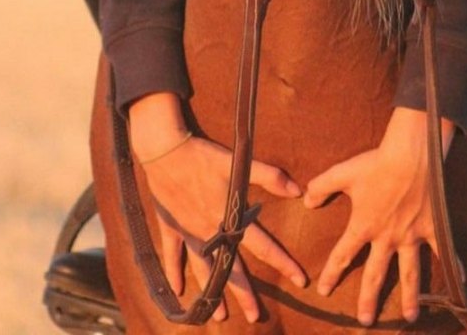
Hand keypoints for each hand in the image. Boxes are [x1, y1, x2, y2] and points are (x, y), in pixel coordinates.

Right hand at [129, 93, 305, 322]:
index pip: (264, 247)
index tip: (301, 282)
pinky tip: (177, 291)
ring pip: (203, 270)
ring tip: (219, 315)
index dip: (284, 263)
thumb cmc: (204, 155)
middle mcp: (210, 232)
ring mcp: (188, 233)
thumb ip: (270, 176)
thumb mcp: (239, 162)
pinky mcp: (171, 227)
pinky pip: (172, 256)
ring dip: (211, 292)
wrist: (166, 150)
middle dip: (246, 294)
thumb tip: (298, 191)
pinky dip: (174, 273)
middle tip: (256, 317)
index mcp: (230, 218)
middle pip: (232, 269)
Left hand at [303, 108, 455, 326]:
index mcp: (364, 225)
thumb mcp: (342, 172)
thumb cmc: (376, 163)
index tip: (323, 291)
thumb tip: (305, 200)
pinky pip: (443, 252)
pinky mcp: (432, 228)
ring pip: (409, 274)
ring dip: (408, 297)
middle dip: (368, 299)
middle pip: (376, 274)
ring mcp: (412, 236)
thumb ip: (321, 186)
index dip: (332, 273)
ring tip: (409, 318)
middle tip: (365, 321)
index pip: (343, 254)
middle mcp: (387, 237)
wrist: (411, 155)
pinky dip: (454, 267)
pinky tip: (460, 284)